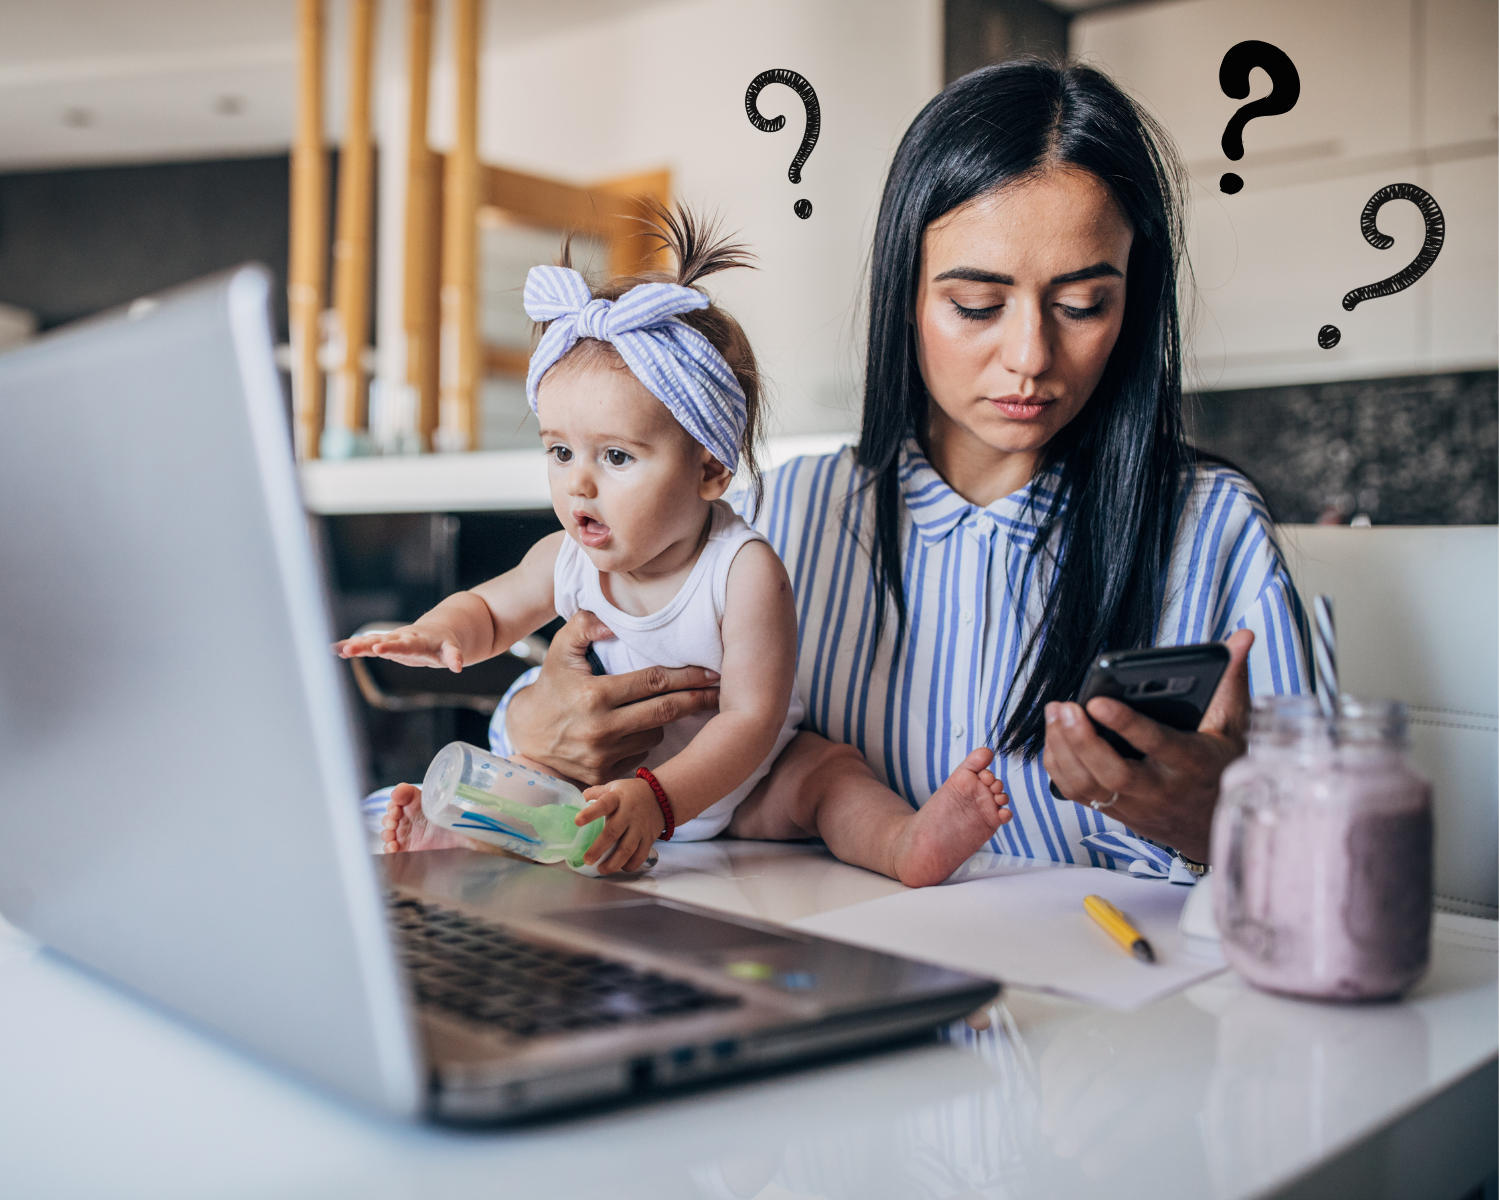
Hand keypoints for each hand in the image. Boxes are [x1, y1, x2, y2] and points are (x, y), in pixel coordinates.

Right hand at [332, 623, 463, 671]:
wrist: (436, 631)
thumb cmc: (443, 644)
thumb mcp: (450, 650)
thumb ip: (454, 656)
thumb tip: (459, 666)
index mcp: (417, 639)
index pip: (404, 643)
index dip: (392, 646)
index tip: (378, 648)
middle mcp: (401, 637)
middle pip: (383, 640)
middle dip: (368, 644)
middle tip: (352, 648)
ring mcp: (391, 640)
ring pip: (371, 641)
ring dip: (356, 645)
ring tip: (340, 650)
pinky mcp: (384, 643)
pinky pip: (366, 644)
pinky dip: (352, 645)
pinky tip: (335, 649)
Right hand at [505, 609, 720, 784]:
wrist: (526, 737)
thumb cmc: (551, 688)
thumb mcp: (560, 651)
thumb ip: (584, 626)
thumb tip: (612, 620)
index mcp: (594, 695)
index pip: (652, 682)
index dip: (686, 676)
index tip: (711, 671)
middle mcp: (601, 729)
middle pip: (664, 712)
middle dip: (697, 700)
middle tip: (720, 690)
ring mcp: (603, 756)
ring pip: (656, 735)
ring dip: (665, 721)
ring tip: (662, 708)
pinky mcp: (604, 776)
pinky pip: (642, 756)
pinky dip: (645, 742)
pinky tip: (638, 731)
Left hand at [576, 777, 664, 873]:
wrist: (662, 795)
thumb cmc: (632, 792)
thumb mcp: (615, 786)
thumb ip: (597, 792)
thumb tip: (581, 797)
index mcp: (618, 799)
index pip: (604, 805)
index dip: (590, 813)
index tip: (577, 822)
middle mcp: (629, 814)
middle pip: (613, 832)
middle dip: (599, 848)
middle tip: (587, 860)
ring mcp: (640, 827)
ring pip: (627, 848)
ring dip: (614, 862)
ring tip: (602, 869)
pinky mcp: (649, 838)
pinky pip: (641, 855)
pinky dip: (631, 864)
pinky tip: (622, 867)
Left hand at [1041, 629, 1253, 861]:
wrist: (1211, 825)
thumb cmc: (1219, 766)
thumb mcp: (1233, 726)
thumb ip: (1230, 680)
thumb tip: (1242, 636)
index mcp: (1192, 764)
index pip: (1157, 744)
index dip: (1126, 725)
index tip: (1098, 701)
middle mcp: (1161, 790)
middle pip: (1114, 773)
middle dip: (1083, 740)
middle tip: (1064, 706)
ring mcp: (1134, 806)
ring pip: (1089, 786)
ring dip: (1063, 749)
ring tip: (1055, 712)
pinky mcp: (1113, 812)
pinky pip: (1077, 794)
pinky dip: (1059, 765)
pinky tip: (1054, 735)